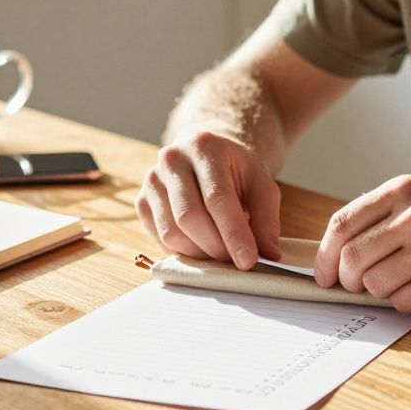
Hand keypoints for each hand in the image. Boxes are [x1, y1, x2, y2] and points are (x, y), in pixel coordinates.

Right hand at [135, 130, 281, 268]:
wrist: (206, 155)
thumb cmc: (235, 170)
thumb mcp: (261, 183)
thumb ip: (266, 217)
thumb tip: (268, 253)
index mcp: (204, 146)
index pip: (217, 197)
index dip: (233, 233)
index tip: (248, 261)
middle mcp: (172, 159)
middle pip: (189, 217)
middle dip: (216, 248)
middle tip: (236, 262)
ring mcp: (152, 180)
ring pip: (172, 232)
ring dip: (199, 254)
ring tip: (221, 255)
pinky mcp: (142, 201)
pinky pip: (159, 237)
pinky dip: (183, 251)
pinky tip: (201, 247)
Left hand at [313, 175, 410, 313]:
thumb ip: (387, 214)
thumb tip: (340, 250)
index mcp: (404, 189)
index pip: (341, 224)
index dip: (324, 256)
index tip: (323, 274)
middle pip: (351, 259)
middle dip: (347, 281)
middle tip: (357, 287)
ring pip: (374, 284)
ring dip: (381, 292)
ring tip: (405, 282)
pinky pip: (402, 302)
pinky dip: (406, 302)